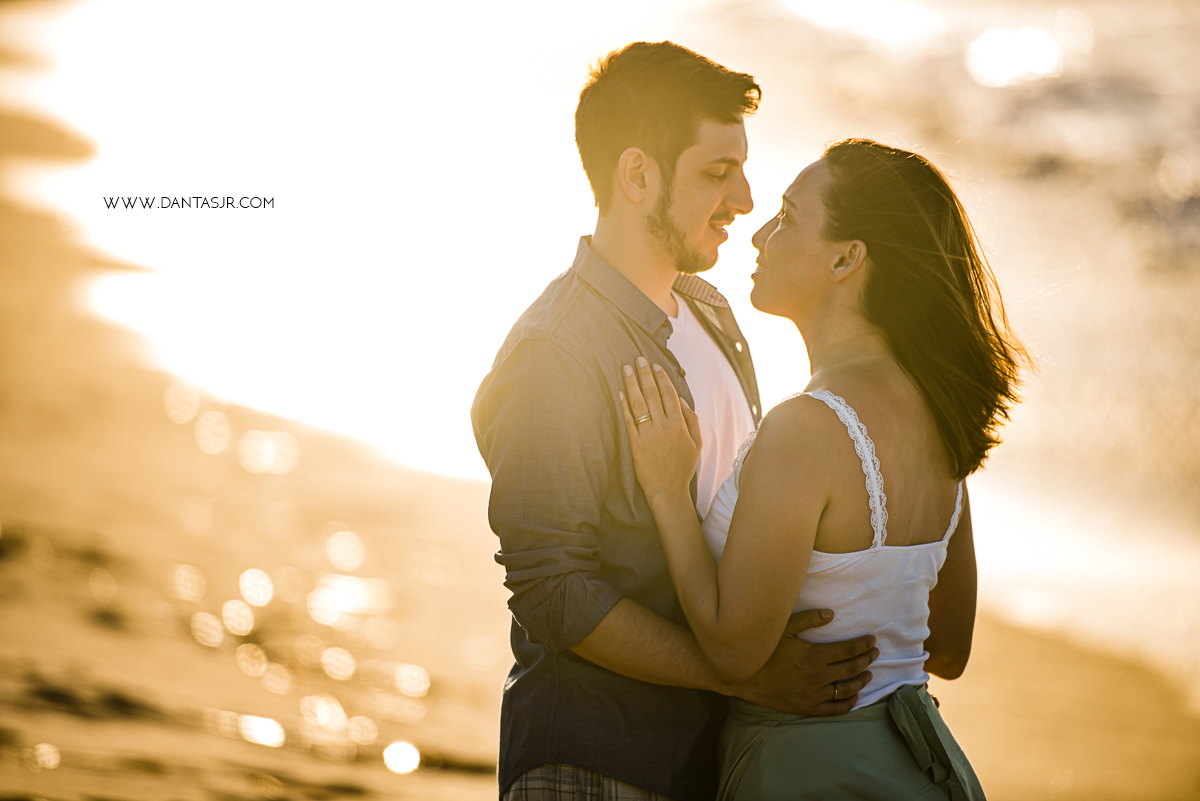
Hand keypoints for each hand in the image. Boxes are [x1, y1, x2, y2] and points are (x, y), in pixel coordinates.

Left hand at [619, 357, 701, 501]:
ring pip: (638, 404)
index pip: (669, 395)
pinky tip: (620, 392)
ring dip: (631, 384)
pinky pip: (628, 420)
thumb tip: (683, 401)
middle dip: (645, 374)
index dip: (661, 378)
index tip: (655, 366)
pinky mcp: (635, 444)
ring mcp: (647, 435)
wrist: (667, 490)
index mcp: (679, 425)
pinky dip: (624, 405)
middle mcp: (663, 427)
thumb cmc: (683, 467)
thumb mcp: (696, 444)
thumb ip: (692, 420)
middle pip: (652, 394)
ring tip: (626, 369)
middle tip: (638, 359)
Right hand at [724, 609, 878, 715]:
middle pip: (851, 668)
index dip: (862, 645)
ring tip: (868, 673)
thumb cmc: (763, 650)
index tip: (871, 640)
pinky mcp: (807, 707)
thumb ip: (808, 619)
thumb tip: (831, 614)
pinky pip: (834, 709)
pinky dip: (848, 704)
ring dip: (861, 681)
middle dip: (866, 659)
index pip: (848, 650)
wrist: (743, 676)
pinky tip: (855, 698)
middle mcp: (818, 677)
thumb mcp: (783, 628)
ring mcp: (814, 695)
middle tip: (875, 653)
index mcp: (814, 656)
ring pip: (846, 689)